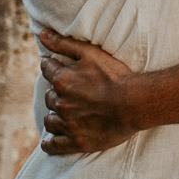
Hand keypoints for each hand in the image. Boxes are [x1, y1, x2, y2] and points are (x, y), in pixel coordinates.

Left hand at [38, 28, 136, 153]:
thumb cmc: (115, 76)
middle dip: (56, 92)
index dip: (53, 67)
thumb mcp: (90, 53)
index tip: (60, 69)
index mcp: (62, 79)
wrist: (136, 103)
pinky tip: (50, 141)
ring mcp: (68, 124)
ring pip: (50, 120)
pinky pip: (54, 145)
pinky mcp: (76, 141)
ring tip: (64, 113)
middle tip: (70, 92)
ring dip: (54, 115)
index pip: (46, 69)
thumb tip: (42, 34)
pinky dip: (50, 143)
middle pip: (49, 96)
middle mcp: (61, 103)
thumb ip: (63, 43)